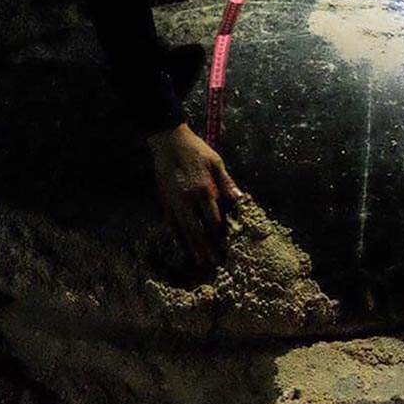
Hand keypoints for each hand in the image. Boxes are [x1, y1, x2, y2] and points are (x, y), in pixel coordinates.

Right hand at [147, 123, 242, 266]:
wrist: (169, 141)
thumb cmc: (196, 150)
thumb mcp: (216, 162)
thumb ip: (226, 182)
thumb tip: (239, 200)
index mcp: (204, 190)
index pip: (214, 220)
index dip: (220, 237)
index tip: (226, 249)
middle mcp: (188, 200)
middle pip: (198, 230)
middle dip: (207, 248)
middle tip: (214, 263)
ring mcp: (174, 202)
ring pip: (184, 230)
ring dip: (192, 247)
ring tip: (199, 261)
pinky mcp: (165, 200)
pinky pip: (171, 223)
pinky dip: (177, 235)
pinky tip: (182, 244)